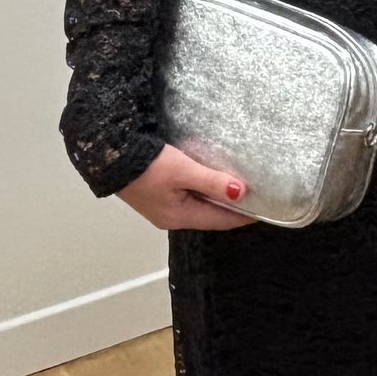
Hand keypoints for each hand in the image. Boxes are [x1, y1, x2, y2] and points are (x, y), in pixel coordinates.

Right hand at [115, 143, 255, 230]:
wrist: (111, 155)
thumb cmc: (146, 165)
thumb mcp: (183, 171)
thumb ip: (212, 182)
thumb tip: (241, 193)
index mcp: (179, 217)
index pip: (220, 221)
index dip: (243, 215)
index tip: (265, 208)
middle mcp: (171, 217)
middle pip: (210, 216)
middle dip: (232, 208)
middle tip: (255, 197)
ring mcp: (163, 208)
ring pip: (199, 206)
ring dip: (217, 199)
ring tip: (238, 188)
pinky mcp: (157, 195)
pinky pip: (188, 197)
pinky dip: (203, 191)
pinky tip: (211, 180)